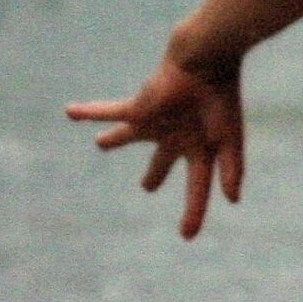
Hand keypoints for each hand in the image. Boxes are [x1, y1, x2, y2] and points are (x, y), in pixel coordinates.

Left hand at [66, 54, 244, 239]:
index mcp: (201, 149)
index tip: (186, 237)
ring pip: (128, 135)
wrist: (204, 65)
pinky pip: (109, 111)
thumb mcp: (230, 141)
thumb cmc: (221, 102)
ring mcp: (155, 123)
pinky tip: (69, 112)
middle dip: (154, 174)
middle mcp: (176, 137)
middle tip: (147, 186)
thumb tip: (233, 200)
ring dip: (115, 139)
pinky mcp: (138, 108)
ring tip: (101, 143)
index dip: (193, 213)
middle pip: (162, 162)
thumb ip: (232, 170)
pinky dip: (89, 112)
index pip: (196, 188)